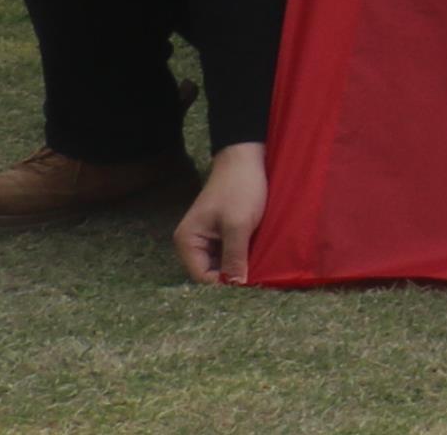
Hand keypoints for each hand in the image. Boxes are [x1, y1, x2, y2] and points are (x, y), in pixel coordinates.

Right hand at [178, 143, 270, 284]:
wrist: (246, 158)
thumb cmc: (240, 188)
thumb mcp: (238, 225)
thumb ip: (235, 256)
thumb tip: (236, 285)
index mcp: (187, 242)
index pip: (201, 277)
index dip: (223, 285)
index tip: (247, 288)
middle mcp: (192, 243)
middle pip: (210, 273)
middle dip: (231, 278)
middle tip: (256, 282)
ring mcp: (207, 238)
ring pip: (221, 264)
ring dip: (238, 268)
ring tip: (259, 274)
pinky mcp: (221, 233)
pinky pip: (229, 253)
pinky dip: (241, 257)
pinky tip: (257, 260)